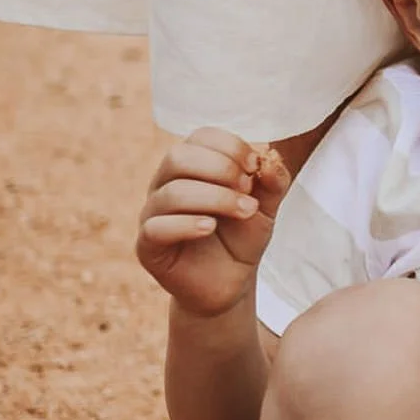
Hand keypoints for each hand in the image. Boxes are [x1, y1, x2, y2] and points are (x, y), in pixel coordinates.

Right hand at [135, 128, 289, 319]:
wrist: (230, 282)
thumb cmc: (241, 237)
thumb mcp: (266, 207)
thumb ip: (273, 181)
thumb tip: (270, 156)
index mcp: (191, 166)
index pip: (200, 137)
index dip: (230, 146)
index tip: (255, 166)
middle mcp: (165, 184)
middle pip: (178, 157)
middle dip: (220, 168)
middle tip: (247, 189)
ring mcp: (153, 214)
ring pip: (171, 192)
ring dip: (214, 198)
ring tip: (244, 211)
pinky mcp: (147, 246)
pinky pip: (156, 227)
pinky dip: (186, 224)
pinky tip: (210, 227)